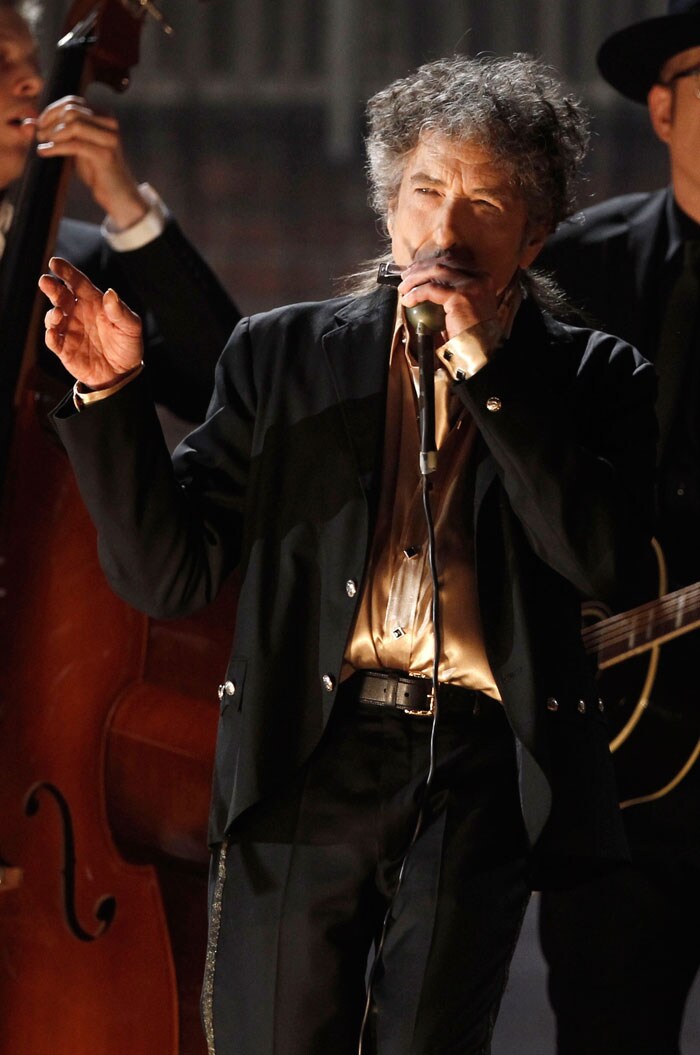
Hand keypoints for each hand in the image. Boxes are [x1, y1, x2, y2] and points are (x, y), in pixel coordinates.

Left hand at [31, 96, 146, 228]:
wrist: (118, 194)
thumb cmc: (97, 171)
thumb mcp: (75, 148)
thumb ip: (55, 134)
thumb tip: (27, 124)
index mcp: (103, 116)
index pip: (72, 102)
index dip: (52, 111)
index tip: (39, 125)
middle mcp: (109, 123)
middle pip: (72, 110)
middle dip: (51, 121)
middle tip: (39, 136)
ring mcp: (109, 138)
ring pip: (74, 124)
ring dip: (53, 133)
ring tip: (43, 143)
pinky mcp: (106, 155)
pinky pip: (75, 145)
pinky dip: (56, 147)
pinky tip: (44, 152)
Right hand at [40, 257, 143, 388]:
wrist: (122, 374)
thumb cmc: (127, 346)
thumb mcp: (131, 328)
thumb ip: (121, 312)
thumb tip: (110, 293)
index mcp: (94, 303)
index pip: (78, 283)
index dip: (67, 272)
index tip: (55, 263)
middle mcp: (78, 313)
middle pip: (61, 296)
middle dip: (52, 287)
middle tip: (45, 281)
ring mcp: (69, 330)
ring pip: (53, 317)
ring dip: (51, 313)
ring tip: (57, 313)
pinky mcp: (64, 349)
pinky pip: (53, 340)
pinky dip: (50, 335)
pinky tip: (53, 331)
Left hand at [397, 255, 499, 340]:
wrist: (483, 349)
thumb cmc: (473, 333)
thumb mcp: (466, 307)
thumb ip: (454, 294)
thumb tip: (429, 288)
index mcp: (482, 278)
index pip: (452, 262)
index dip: (431, 264)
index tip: (416, 270)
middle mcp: (478, 277)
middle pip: (443, 263)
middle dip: (420, 268)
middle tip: (405, 276)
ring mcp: (470, 285)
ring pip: (435, 271)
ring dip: (415, 278)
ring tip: (403, 288)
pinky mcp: (459, 296)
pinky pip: (430, 289)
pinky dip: (416, 293)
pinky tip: (407, 300)